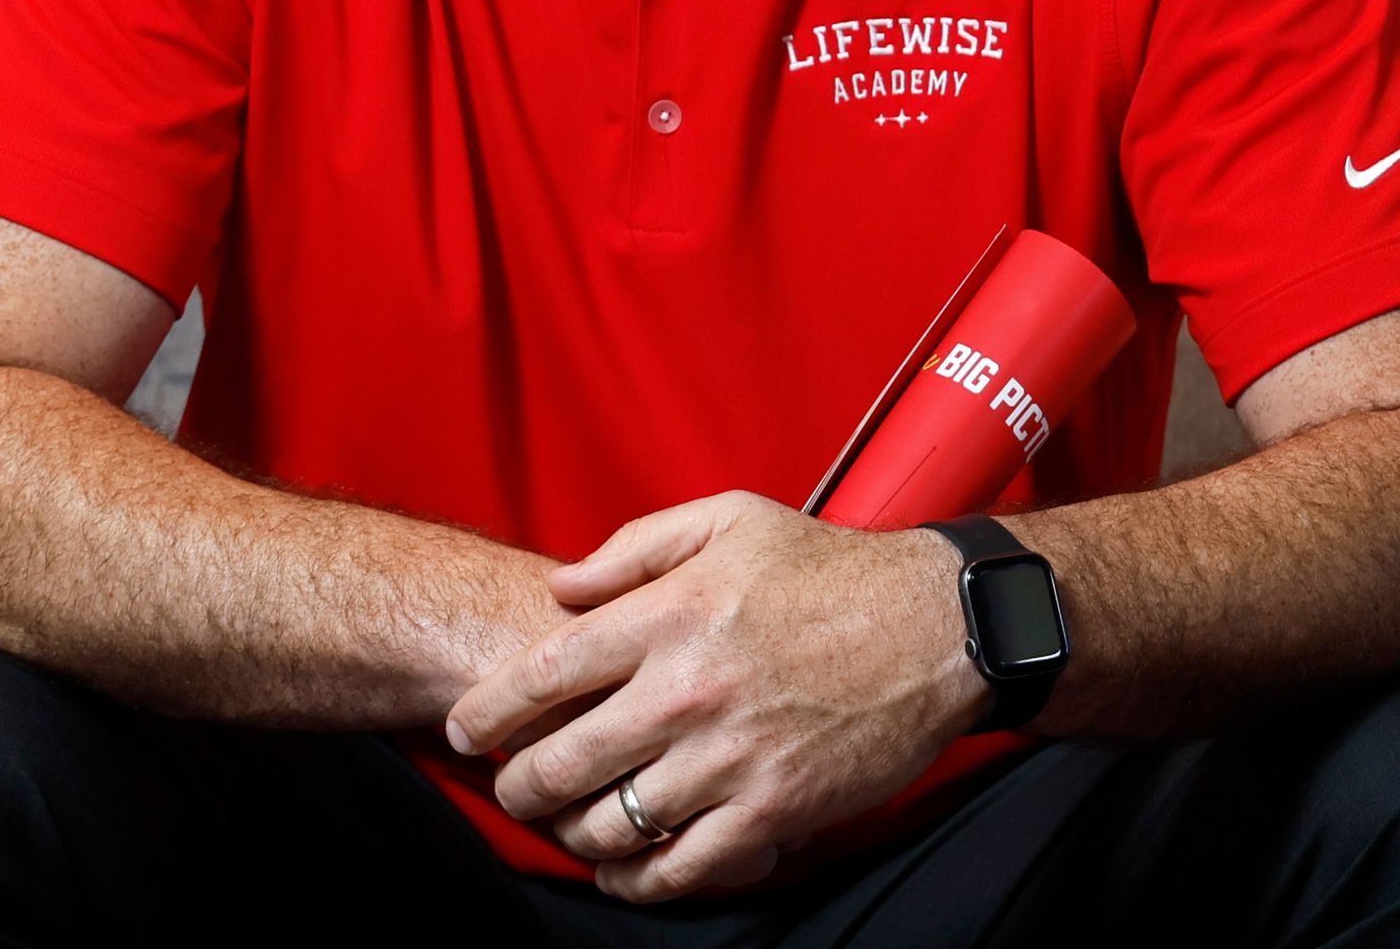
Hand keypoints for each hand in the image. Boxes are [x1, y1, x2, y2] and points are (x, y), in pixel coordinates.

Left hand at [440, 492, 980, 900]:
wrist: (934, 628)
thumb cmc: (826, 569)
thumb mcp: (728, 520)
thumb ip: (634, 548)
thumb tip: (560, 587)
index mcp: (669, 616)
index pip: (544, 675)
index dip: (489, 712)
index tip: (465, 730)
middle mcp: (688, 691)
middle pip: (562, 761)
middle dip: (518, 785)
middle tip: (509, 787)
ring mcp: (730, 759)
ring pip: (613, 823)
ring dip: (572, 833)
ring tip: (564, 824)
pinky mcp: (773, 811)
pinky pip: (681, 867)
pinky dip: (638, 879)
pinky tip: (624, 870)